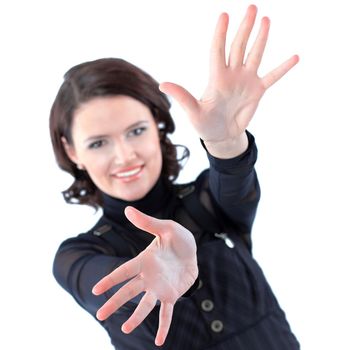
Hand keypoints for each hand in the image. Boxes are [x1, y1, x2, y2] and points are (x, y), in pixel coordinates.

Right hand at [92, 206, 197, 345]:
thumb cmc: (177, 237)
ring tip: (126, 330)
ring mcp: (159, 287)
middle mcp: (148, 276)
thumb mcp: (165, 227)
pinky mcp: (172, 295)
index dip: (110, 280)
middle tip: (100, 315)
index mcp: (144, 260)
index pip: (124, 271)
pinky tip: (160, 341)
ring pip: (145, 305)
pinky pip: (166, 313)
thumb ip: (147, 222)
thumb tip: (127, 209)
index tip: (96, 290)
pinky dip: (163, 326)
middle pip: (129, 291)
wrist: (192, 249)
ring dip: (136, 317)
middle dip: (114, 302)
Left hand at [159, 4, 298, 157]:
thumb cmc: (204, 124)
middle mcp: (232, 74)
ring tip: (266, 20)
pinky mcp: (257, 91)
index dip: (220, 34)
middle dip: (245, 28)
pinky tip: (295, 57)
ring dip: (261, 39)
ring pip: (255, 55)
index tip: (224, 15)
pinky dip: (282, 68)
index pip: (218, 50)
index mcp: (217, 78)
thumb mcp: (193, 112)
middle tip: (251, 8)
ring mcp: (246, 81)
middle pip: (239, 46)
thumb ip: (182, 97)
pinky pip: (272, 77)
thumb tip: (162, 84)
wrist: (221, 135)